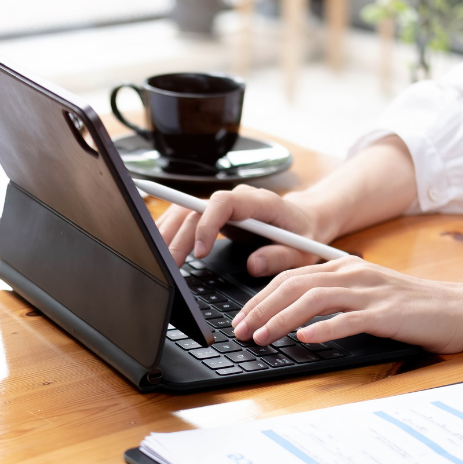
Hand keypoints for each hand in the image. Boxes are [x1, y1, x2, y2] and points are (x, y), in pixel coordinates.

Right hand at [154, 184, 323, 276]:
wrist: (304, 219)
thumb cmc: (304, 235)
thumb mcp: (302, 252)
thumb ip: (280, 257)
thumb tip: (254, 265)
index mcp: (259, 202)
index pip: (223, 202)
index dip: (207, 224)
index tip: (200, 251)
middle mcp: (236, 198)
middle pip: (196, 209)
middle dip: (179, 236)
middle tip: (169, 265)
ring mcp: (223, 205)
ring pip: (185, 210)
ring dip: (168, 232)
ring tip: (157, 259)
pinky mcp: (214, 214)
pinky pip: (186, 216)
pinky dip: (170, 230)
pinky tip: (159, 246)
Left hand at [231, 256, 462, 353]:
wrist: (460, 308)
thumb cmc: (410, 307)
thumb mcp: (365, 293)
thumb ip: (333, 298)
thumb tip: (293, 316)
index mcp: (343, 268)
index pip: (289, 278)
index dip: (260, 298)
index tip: (241, 319)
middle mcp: (352, 274)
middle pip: (293, 285)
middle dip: (261, 308)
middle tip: (241, 331)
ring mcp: (370, 292)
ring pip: (313, 299)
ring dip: (281, 319)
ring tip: (262, 337)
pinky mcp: (387, 313)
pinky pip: (349, 319)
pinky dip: (324, 329)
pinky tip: (305, 339)